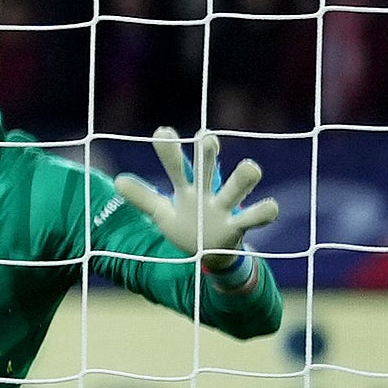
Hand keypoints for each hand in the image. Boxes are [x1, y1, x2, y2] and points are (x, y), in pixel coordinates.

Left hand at [115, 127, 277, 272]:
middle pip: (207, 169)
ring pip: (237, 188)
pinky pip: (254, 217)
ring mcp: (225, 208)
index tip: (163, 131)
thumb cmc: (187, 227)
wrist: (209, 255)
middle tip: (207, 137)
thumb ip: (143, 197)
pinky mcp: (239, 226)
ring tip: (251, 166)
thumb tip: (117, 180)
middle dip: (208, 154)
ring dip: (243, 179)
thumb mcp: (161, 213)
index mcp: (186, 189)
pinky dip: (263, 211)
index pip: (176, 166)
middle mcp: (207, 193)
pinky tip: (271, 205)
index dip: (170, 151)